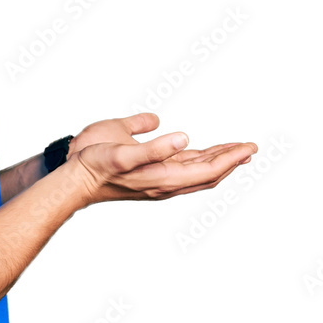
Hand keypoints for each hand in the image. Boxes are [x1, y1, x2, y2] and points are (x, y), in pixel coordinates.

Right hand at [67, 112, 256, 204]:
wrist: (73, 180)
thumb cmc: (93, 163)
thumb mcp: (121, 150)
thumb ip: (152, 145)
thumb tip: (183, 137)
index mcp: (162, 176)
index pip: (207, 169)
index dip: (230, 158)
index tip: (249, 146)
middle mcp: (164, 184)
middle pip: (208, 174)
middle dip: (230, 160)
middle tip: (250, 147)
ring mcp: (158, 184)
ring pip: (197, 174)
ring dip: (217, 162)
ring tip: (233, 151)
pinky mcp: (150, 179)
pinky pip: (185, 173)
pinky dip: (200, 162)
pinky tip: (200, 153)